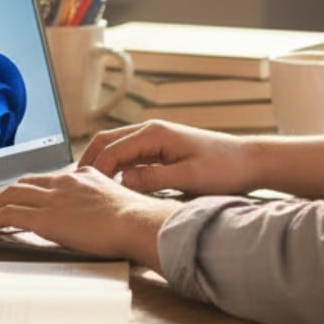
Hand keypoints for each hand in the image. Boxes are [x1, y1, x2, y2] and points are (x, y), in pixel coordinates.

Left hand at [0, 168, 177, 270]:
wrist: (137, 222)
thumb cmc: (134, 220)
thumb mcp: (115, 200)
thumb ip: (98, 200)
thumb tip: (94, 211)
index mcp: (80, 177)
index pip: (43, 179)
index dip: (24, 187)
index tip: (14, 194)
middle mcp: (62, 183)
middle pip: (21, 184)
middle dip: (0, 194)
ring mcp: (52, 199)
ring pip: (9, 196)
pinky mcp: (45, 217)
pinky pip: (8, 215)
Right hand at [79, 120, 255, 196]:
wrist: (250, 162)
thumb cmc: (225, 169)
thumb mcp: (188, 178)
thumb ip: (153, 179)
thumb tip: (121, 182)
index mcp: (154, 134)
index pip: (111, 150)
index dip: (95, 171)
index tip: (83, 192)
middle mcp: (151, 131)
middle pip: (106, 141)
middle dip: (88, 161)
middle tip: (73, 185)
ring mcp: (156, 139)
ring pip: (115, 147)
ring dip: (100, 163)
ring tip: (86, 186)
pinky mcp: (162, 149)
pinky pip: (129, 155)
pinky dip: (115, 167)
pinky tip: (111, 185)